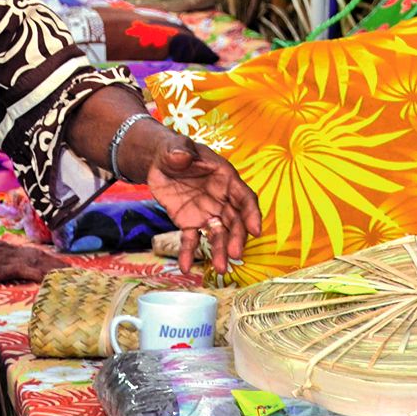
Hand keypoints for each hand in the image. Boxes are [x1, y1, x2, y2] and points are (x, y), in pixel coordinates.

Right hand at [0, 236, 72, 284]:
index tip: (64, 265)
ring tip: (68, 274)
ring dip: (53, 266)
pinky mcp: (3, 265)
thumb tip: (4, 269)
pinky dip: (38, 272)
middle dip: (57, 262)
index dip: (49, 258)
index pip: (33, 253)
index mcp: (6, 250)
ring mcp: (6, 257)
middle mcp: (9, 251)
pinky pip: (24, 268)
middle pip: (39, 255)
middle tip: (74, 270)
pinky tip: (48, 278)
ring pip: (36, 260)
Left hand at [142, 135, 261, 276]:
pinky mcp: (189, 223)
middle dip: (236, 238)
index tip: (255, 230)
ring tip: (219, 268)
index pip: (244, 198)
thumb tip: (181, 155)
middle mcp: (221, 199)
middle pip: (234, 221)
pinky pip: (191, 240)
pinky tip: (186, 267)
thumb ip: (180, 150)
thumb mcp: (176, 147)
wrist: (160, 163)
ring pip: (217, 234)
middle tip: (234, 254)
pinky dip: (188, 253)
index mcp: (225, 179)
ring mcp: (207, 213)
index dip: (251, 214)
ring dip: (219, 251)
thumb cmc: (176, 151)